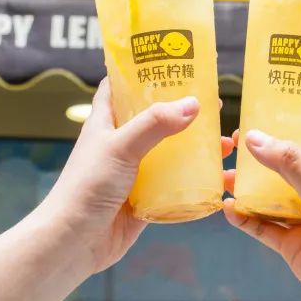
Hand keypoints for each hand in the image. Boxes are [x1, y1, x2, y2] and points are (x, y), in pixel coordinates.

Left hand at [36, 78, 233, 272]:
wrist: (74, 243)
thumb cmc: (86, 188)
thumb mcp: (120, 147)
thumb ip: (155, 124)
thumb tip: (193, 104)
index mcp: (106, 121)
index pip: (121, 84)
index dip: (143, 69)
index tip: (172, 57)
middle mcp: (121, 142)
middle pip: (155, 116)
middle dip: (183, 109)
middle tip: (215, 101)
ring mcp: (135, 170)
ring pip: (170, 150)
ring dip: (196, 146)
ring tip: (226, 142)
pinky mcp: (146, 197)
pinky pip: (176, 183)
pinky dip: (196, 178)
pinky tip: (218, 174)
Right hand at [222, 107, 300, 300]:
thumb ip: (291, 164)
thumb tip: (256, 138)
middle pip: (295, 161)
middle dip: (270, 148)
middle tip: (242, 133)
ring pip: (273, 194)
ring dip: (249, 184)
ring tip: (224, 171)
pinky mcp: (294, 244)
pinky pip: (264, 227)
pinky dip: (245, 217)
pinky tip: (227, 207)